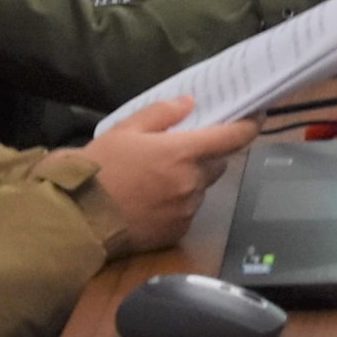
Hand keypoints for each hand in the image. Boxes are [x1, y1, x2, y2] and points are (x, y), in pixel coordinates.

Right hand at [91, 98, 258, 251]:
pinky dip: (178, 204)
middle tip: (179, 152)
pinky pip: (188, 212)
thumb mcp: (126, 130)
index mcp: (184, 153)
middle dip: (205, 156)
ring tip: (156, 180)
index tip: (257, 117)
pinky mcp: (177, 232)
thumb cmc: (101, 168)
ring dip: (190, 181)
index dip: (249, 126)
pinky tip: (151, 202)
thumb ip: (161, 114)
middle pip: (217, 164)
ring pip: (201, 189)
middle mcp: (193, 183)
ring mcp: (187, 210)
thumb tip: (189, 104)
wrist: (79, 217)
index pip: (233, 138)